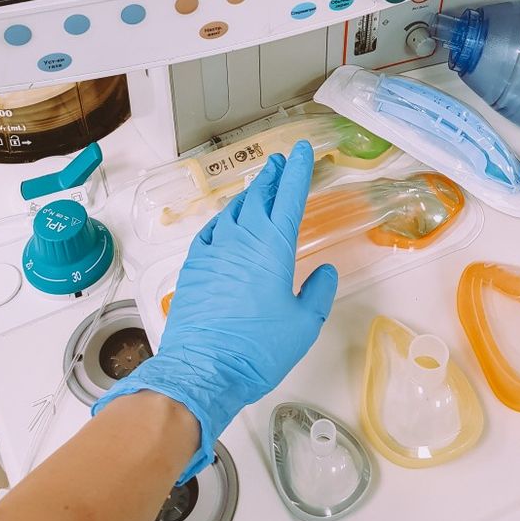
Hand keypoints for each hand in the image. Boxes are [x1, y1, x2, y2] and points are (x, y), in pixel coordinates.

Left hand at [93, 141, 337, 481]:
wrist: (202, 369)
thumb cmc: (259, 348)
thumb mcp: (304, 324)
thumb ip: (319, 292)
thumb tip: (325, 271)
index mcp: (273, 246)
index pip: (290, 196)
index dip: (299, 171)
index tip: (304, 150)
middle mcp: (242, 238)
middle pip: (260, 196)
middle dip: (273, 176)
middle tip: (280, 161)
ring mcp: (214, 250)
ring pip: (234, 211)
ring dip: (249, 195)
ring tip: (258, 186)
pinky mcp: (194, 266)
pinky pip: (212, 230)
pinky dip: (224, 218)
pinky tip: (227, 220)